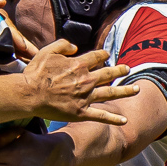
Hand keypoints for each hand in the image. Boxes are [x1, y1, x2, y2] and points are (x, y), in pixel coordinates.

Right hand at [19, 40, 135, 123]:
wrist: (30, 94)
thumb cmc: (35, 74)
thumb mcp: (47, 51)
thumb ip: (62, 45)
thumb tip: (75, 47)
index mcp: (79, 65)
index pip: (97, 57)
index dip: (103, 55)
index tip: (106, 55)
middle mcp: (86, 80)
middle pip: (108, 73)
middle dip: (119, 70)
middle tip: (127, 69)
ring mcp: (85, 97)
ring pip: (110, 93)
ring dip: (125, 91)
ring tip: (136, 90)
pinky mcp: (81, 112)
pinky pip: (101, 115)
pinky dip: (113, 118)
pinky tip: (124, 120)